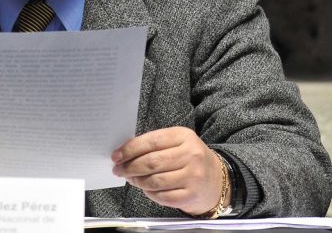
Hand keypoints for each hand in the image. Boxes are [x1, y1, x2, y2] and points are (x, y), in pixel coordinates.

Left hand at [111, 126, 226, 215]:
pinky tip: (146, 189)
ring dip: (137, 181)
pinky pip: (162, 196)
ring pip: (155, 181)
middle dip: (130, 167)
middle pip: (151, 162)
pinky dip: (149, 193)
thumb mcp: (177, 143)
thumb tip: (124, 152)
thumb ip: (153, 144)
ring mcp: (193, 176)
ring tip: (131, 179)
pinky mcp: (191, 195)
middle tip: (119, 170)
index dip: (130, 149)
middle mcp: (191, 155)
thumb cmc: (189, 158)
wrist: (216, 179)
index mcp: (184, 136)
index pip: (151, 141)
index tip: (116, 155)